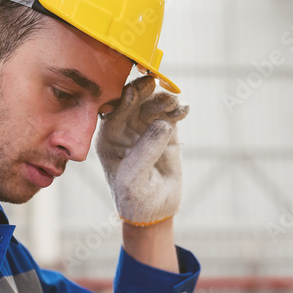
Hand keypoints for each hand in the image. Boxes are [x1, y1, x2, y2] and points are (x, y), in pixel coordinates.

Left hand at [97, 76, 188, 225]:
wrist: (155, 209)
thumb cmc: (135, 197)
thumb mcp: (133, 178)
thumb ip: (145, 150)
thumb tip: (163, 123)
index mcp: (108, 139)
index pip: (113, 114)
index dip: (122, 102)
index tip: (131, 93)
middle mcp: (125, 129)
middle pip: (132, 102)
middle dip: (142, 92)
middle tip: (153, 83)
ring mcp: (145, 128)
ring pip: (152, 105)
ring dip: (162, 100)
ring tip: (173, 103)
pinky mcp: (166, 131)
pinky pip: (171, 114)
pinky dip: (177, 109)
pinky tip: (184, 110)